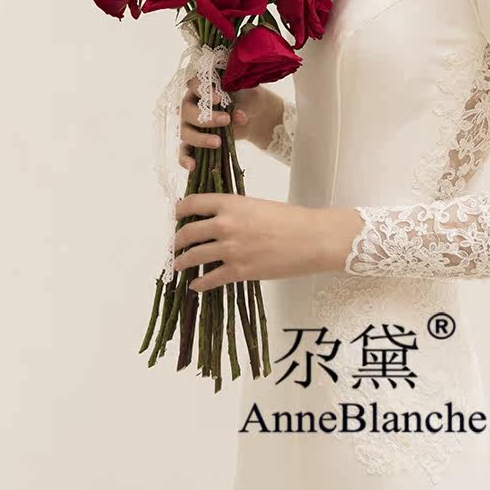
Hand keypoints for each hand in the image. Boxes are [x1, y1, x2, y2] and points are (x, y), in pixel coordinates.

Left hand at [173, 192, 326, 290]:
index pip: (192, 204)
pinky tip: (195, 285)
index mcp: (230, 203)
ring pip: (193, 256)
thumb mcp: (257, 206)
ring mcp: (230, 250)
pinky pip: (209, 279)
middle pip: (187, 232)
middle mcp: (225, 225)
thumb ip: (235, 211)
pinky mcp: (239, 271)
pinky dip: (199, 283)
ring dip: (182, 261)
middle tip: (176, 244)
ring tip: (179, 264)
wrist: (312, 239)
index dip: (179, 211)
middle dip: (177, 240)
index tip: (176, 216)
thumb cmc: (291, 220)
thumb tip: (218, 222)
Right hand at [179, 77, 264, 170]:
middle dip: (205, 118)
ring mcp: (190, 124)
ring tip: (218, 142)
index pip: (193, 84)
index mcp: (201, 88)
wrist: (252, 114)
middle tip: (225, 120)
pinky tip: (192, 167)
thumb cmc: (247, 99)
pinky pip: (184, 151)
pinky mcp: (194, 142)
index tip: (219, 98)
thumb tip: (240, 117)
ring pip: (185, 132)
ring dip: (199, 139)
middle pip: (186, 111)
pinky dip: (185, 159)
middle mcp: (191, 105)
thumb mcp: (249, 100)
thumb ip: (243, 106)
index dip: (201, 90)